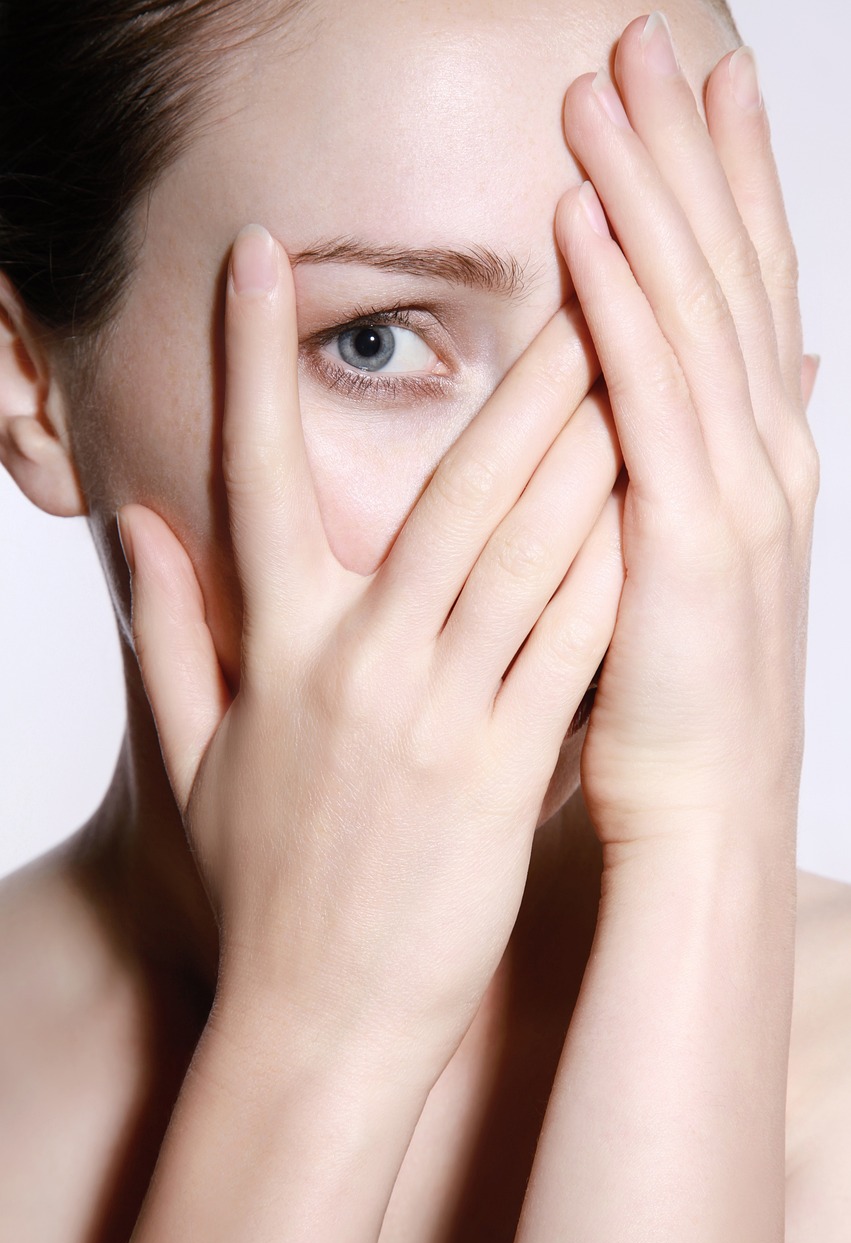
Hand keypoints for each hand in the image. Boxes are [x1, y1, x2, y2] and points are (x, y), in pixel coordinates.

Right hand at [117, 235, 623, 1071]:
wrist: (323, 1018)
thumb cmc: (261, 884)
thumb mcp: (191, 758)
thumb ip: (162, 633)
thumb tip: (139, 525)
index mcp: (276, 650)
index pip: (254, 476)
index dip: (250, 359)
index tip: (260, 257)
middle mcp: (359, 666)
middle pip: (446, 493)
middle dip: (514, 377)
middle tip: (568, 275)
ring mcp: (437, 719)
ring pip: (523, 557)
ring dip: (584, 449)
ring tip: (633, 355)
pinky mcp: (505, 775)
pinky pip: (568, 652)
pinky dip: (612, 570)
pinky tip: (655, 502)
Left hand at [554, 17, 819, 858]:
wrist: (699, 817)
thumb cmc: (673, 699)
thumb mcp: (690, 566)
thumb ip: (686, 469)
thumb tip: (687, 392)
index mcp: (750, 460)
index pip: (737, 294)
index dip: (719, 186)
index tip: (690, 92)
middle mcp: (761, 456)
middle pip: (725, 274)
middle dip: (688, 154)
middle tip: (645, 45)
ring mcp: (737, 495)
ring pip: (692, 313)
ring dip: (650, 195)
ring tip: (609, 92)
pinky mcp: (692, 542)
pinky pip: (653, 400)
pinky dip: (623, 305)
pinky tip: (588, 222)